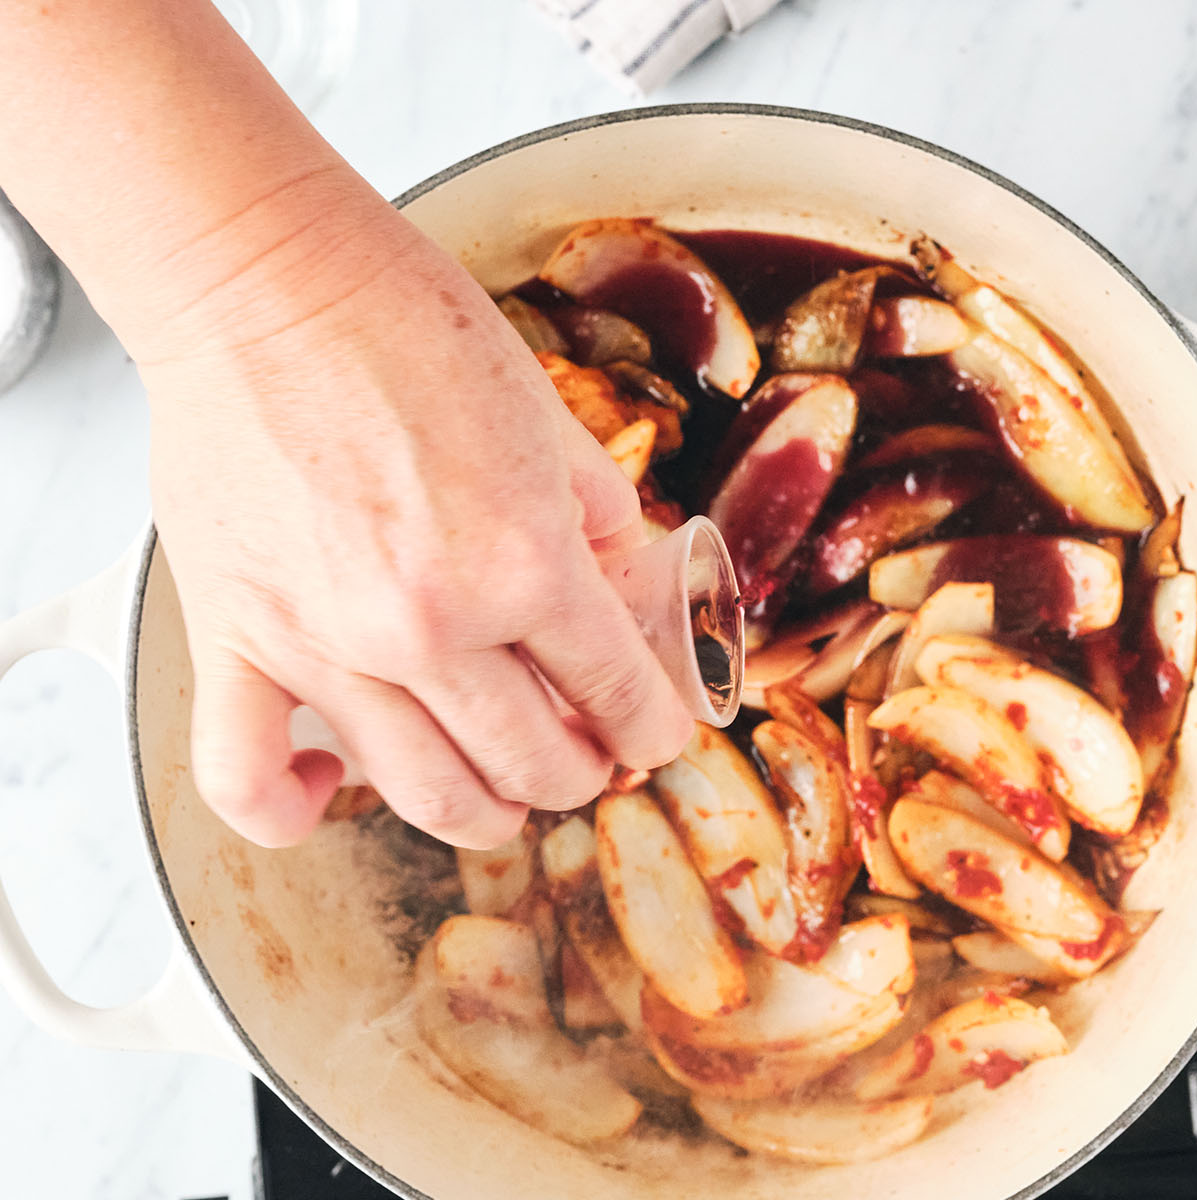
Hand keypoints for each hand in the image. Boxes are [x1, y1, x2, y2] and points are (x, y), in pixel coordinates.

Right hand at [141, 202, 693, 849]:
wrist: (265, 281)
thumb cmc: (400, 327)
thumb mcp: (546, 414)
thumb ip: (594, 510)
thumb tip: (618, 567)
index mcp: (526, 564)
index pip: (618, 691)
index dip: (653, 728)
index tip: (654, 734)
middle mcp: (432, 625)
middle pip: (535, 762)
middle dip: (582, 771)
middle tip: (587, 756)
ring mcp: (328, 645)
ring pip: (426, 793)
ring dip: (487, 813)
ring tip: (504, 796)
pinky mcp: (236, 640)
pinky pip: (250, 778)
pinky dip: (294, 809)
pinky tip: (332, 786)